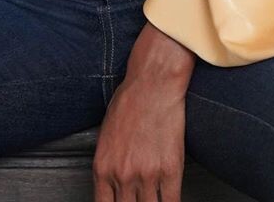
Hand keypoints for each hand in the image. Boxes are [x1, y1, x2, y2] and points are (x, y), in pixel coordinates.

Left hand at [92, 73, 186, 201]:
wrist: (153, 84)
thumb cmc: (130, 101)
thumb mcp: (105, 135)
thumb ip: (108, 164)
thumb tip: (112, 184)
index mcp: (103, 167)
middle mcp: (123, 175)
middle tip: (138, 200)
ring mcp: (147, 175)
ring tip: (153, 200)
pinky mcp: (170, 170)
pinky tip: (169, 201)